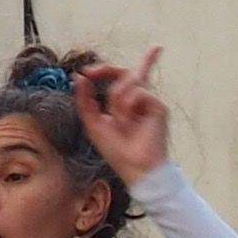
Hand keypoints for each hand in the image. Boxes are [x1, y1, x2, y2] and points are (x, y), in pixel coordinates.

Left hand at [71, 45, 171, 186]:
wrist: (135, 168)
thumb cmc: (117, 151)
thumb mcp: (93, 124)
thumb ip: (85, 100)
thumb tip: (79, 77)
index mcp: (123, 104)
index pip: (118, 78)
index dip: (103, 70)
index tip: (86, 72)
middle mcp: (138, 100)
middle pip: (124, 72)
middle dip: (106, 69)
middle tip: (90, 72)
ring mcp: (149, 102)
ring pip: (128, 81)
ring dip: (116, 100)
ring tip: (120, 123)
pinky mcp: (159, 106)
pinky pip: (138, 92)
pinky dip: (128, 106)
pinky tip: (129, 122)